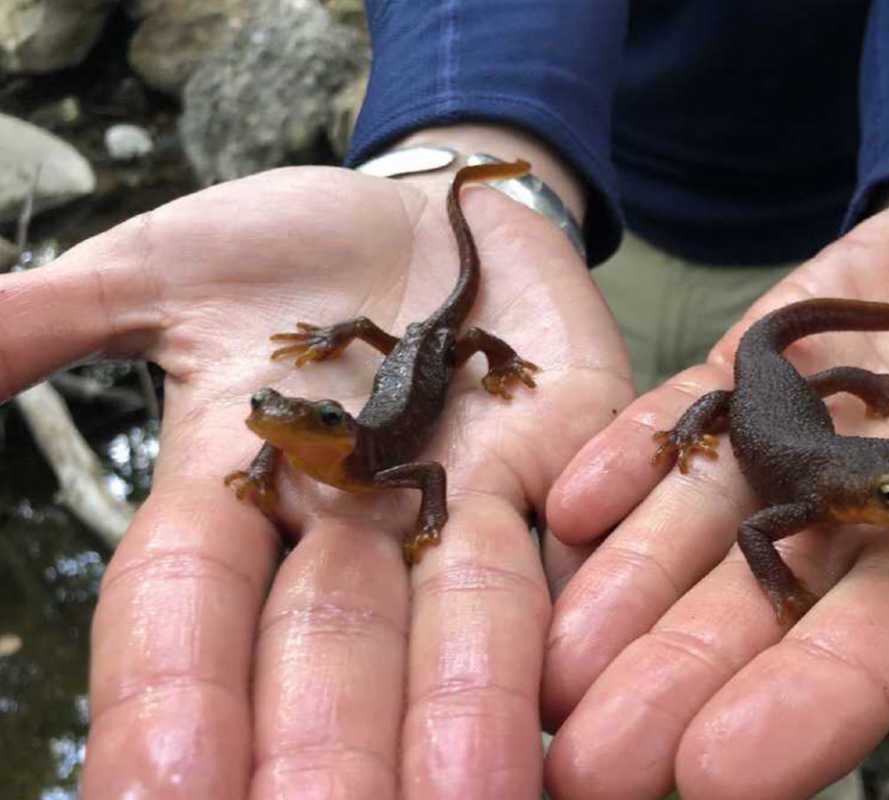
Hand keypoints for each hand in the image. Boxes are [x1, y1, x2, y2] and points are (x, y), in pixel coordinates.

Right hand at [0, 164, 629, 797]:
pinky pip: (589, 552)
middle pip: (333, 650)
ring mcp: (473, 506)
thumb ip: (58, 316)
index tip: (155, 795)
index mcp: (246, 494)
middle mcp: (359, 530)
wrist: (441, 217)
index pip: (190, 612)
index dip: (167, 699)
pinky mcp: (577, 470)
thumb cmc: (296, 249)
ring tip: (469, 799)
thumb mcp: (169, 268)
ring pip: (469, 623)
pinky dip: (596, 618)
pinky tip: (595, 695)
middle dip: (326, 740)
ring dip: (467, 708)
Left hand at [540, 166, 888, 799]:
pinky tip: (577, 508)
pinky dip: (631, 461)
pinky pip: (680, 428)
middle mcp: (868, 516)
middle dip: (680, 688)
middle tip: (589, 765)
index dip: (817, 701)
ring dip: (627, 600)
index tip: (723, 772)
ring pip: (702, 536)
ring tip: (551, 665)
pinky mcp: (742, 383)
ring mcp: (795, 450)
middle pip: (768, 615)